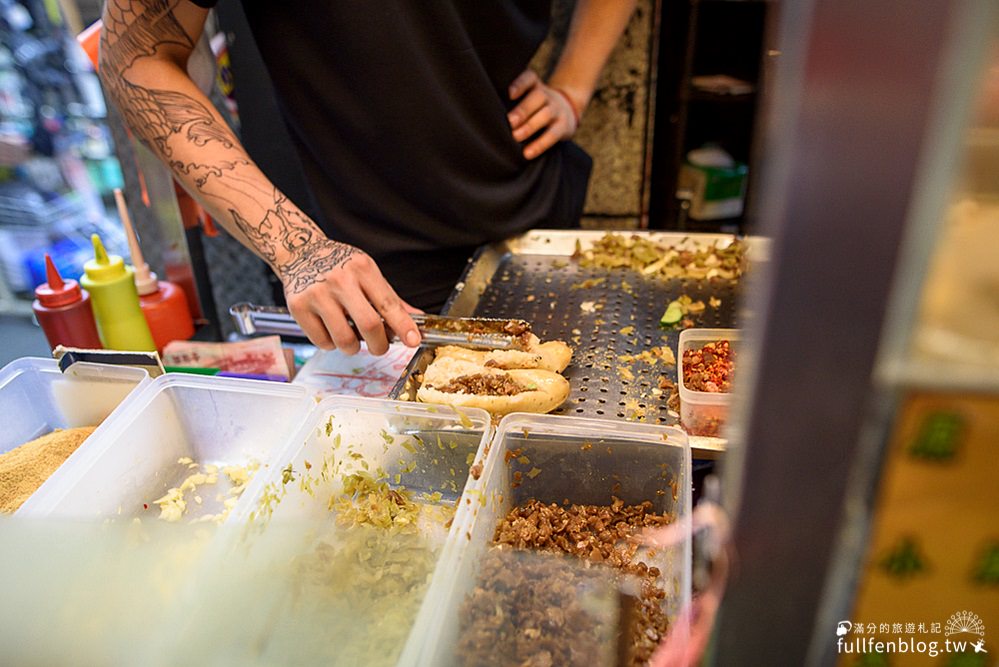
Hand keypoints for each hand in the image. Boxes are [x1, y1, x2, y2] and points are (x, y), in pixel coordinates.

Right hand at [279, 238, 421, 355]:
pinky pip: (322, 342)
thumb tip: (416, 319)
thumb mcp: (367, 272)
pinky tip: (331, 330)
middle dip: (379, 345)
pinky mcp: (298, 308)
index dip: (404, 326)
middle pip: (369, 325)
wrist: (300, 252)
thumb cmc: (338, 264)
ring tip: (352, 337)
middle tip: (379, 346)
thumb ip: (390, 298)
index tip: (413, 340)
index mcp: (362, 269)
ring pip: (344, 340)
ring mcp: (317, 294)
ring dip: (353, 347)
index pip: (388, 303)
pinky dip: (332, 344)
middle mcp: (339, 280)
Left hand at [507, 69, 582, 159]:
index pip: (529, 78)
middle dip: (523, 109)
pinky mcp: (563, 126)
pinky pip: (553, 135)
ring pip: (545, 114)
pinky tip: (528, 153)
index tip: (509, 93)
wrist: (567, 109)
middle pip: (538, 97)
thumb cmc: (535, 106)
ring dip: (530, 126)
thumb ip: (511, 101)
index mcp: (535, 85)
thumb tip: (488, 114)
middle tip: (510, 121)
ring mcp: (556, 110)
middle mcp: (547, 95)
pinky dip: (540, 145)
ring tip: (516, 136)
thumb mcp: (527, 96)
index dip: (520, 84)